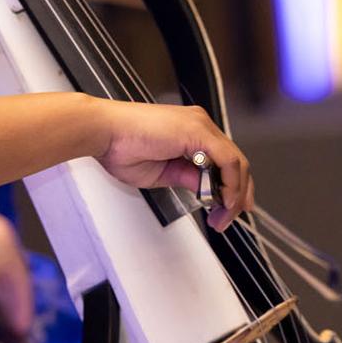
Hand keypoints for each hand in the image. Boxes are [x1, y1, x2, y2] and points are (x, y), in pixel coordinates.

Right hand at [88, 97, 255, 230]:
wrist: (104, 132)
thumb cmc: (121, 147)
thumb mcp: (163, 173)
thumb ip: (188, 178)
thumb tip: (206, 189)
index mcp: (190, 132)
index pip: (224, 160)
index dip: (232, 187)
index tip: (229, 209)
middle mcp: (199, 124)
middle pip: (235, 161)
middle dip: (237, 194)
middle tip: (229, 218)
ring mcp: (200, 125)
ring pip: (236, 161)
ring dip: (235, 193)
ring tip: (224, 215)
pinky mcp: (198, 131)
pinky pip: (228, 159)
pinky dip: (231, 183)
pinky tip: (223, 200)